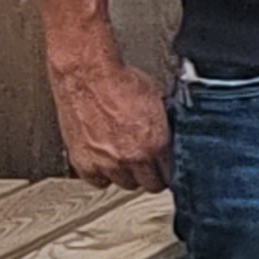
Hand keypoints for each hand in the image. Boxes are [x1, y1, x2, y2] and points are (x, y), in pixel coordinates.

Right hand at [46, 50, 170, 191]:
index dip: (167, 171)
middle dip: (149, 175)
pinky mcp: (83, 161)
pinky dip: (100, 174)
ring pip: (123, 184)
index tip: (163, 168)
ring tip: (123, 158)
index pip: (169, 176)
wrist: (87, 73)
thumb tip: (176, 133)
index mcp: (155, 144)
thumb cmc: (120, 80)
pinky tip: (104, 160)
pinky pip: (97, 181)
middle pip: (148, 184)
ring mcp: (106, 162)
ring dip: (125, 174)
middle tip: (145, 164)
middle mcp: (132, 157)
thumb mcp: (158, 99)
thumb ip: (167, 124)